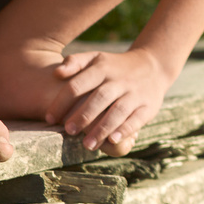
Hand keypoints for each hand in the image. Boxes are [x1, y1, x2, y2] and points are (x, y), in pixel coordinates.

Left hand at [48, 48, 173, 154]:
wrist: (153, 65)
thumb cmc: (115, 66)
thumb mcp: (96, 58)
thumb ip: (75, 62)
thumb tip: (56, 73)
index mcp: (102, 68)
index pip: (79, 84)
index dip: (62, 102)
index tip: (50, 118)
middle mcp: (119, 80)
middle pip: (99, 98)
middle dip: (83, 115)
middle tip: (68, 131)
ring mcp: (135, 94)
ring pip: (118, 111)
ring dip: (102, 128)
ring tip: (87, 145)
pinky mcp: (148, 106)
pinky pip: (137, 119)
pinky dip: (125, 130)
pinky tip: (112, 141)